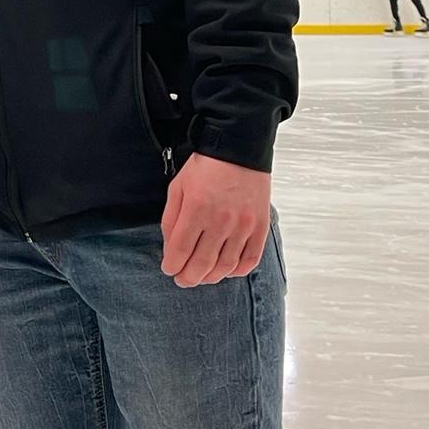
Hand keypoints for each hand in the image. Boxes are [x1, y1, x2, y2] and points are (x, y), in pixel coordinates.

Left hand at [161, 153, 270, 288]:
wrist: (238, 149)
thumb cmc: (205, 167)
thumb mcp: (178, 187)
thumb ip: (171, 219)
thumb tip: (170, 249)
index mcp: (197, 208)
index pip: (180, 250)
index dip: (172, 265)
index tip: (168, 269)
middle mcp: (221, 220)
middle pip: (202, 264)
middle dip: (188, 277)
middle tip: (182, 280)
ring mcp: (243, 225)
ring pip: (225, 266)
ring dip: (211, 277)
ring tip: (202, 277)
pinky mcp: (260, 226)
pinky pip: (250, 260)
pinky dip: (237, 271)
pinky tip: (226, 270)